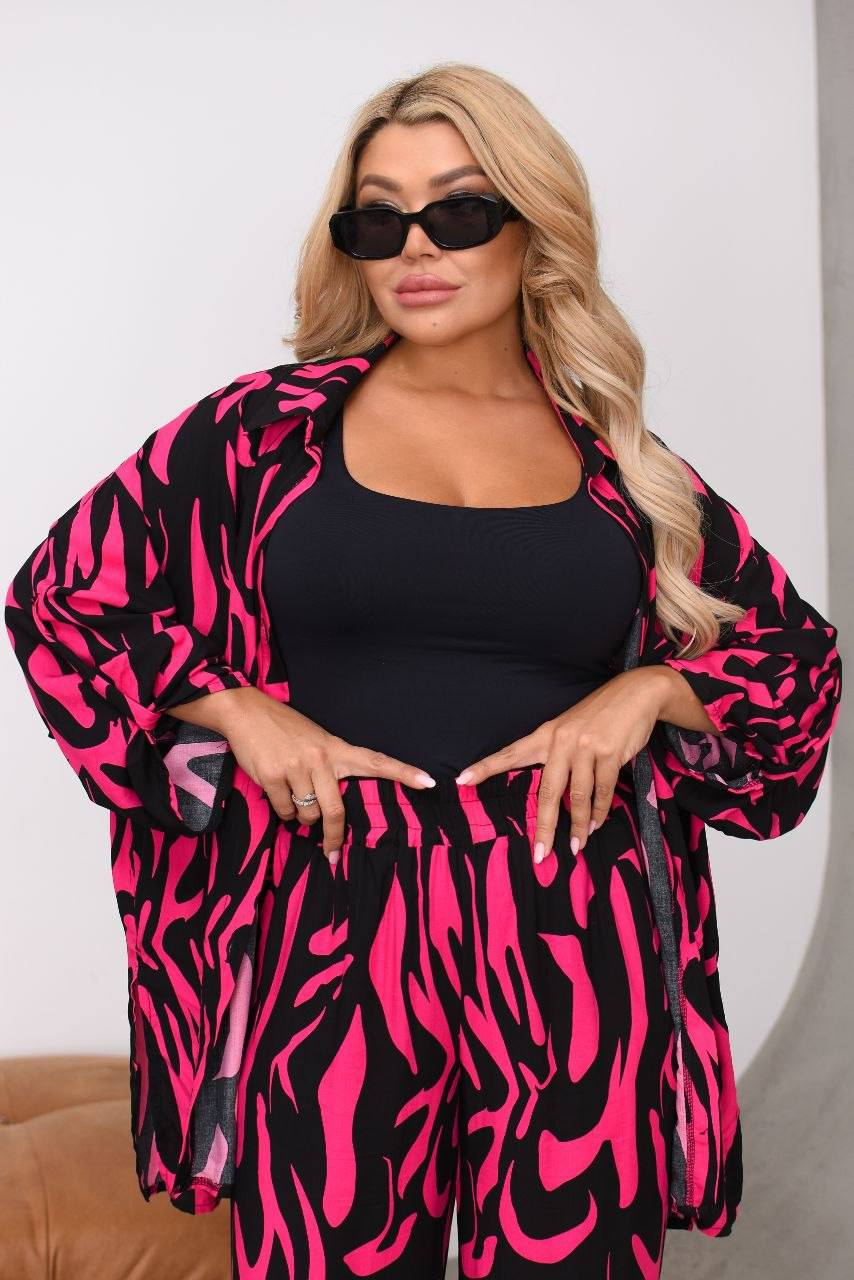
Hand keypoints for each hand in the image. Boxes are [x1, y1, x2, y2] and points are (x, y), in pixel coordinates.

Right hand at [210, 688, 435, 864]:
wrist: (246, 711)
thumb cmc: (284, 729)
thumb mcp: (315, 741)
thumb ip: (328, 767)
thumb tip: (329, 809)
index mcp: (336, 748)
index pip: (377, 761)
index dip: (404, 773)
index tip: (430, 782)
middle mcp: (321, 758)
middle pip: (336, 811)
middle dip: (334, 837)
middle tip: (332, 855)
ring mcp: (296, 766)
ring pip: (308, 814)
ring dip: (302, 816)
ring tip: (293, 795)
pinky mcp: (273, 775)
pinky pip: (284, 810)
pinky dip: (282, 810)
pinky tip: (276, 791)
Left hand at [454, 669, 670, 864]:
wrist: (635, 694)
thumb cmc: (599, 716)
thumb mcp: (570, 729)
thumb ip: (558, 756)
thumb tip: (555, 796)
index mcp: (546, 734)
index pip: (511, 753)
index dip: (486, 768)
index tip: (462, 780)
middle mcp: (561, 741)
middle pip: (547, 792)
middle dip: (543, 827)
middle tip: (539, 854)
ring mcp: (585, 747)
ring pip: (578, 797)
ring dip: (578, 826)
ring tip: (577, 845)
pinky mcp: (609, 753)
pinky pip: (602, 792)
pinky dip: (599, 812)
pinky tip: (596, 824)